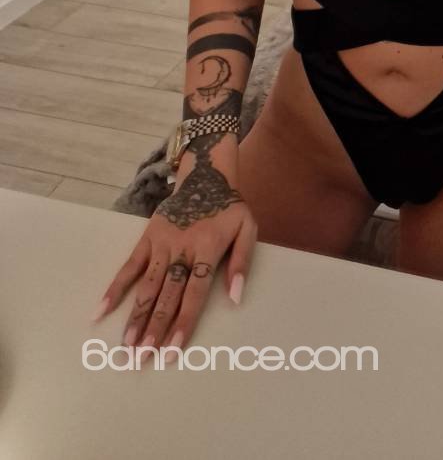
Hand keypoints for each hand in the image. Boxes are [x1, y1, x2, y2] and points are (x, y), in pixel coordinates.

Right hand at [92, 177, 256, 360]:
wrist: (206, 177)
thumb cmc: (229, 209)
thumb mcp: (248, 228)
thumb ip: (242, 262)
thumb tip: (237, 297)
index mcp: (208, 250)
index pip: (194, 293)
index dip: (183, 322)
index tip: (172, 350)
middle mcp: (182, 250)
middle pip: (167, 295)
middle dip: (155, 328)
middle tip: (143, 358)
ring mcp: (162, 244)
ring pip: (147, 285)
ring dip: (136, 316)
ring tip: (126, 345)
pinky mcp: (147, 238)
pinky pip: (129, 266)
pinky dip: (115, 288)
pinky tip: (102, 310)